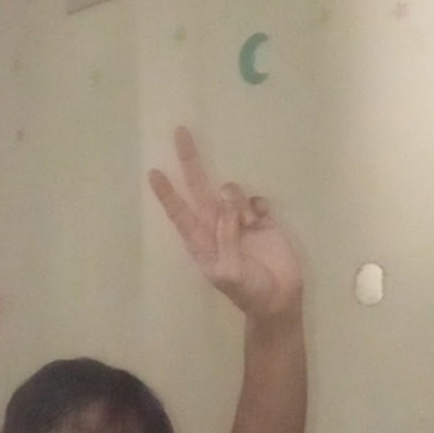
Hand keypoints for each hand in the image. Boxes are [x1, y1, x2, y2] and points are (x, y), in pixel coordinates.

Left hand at [148, 127, 301, 316]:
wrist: (279, 299)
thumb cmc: (248, 291)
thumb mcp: (230, 270)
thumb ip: (225, 234)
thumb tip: (224, 196)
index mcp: (200, 242)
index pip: (180, 213)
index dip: (167, 193)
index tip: (154, 172)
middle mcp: (215, 227)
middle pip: (199, 189)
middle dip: (190, 162)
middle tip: (180, 133)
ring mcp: (238, 222)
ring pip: (229, 191)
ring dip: (235, 199)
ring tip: (247, 223)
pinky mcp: (260, 220)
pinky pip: (254, 199)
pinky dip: (256, 204)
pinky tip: (262, 220)